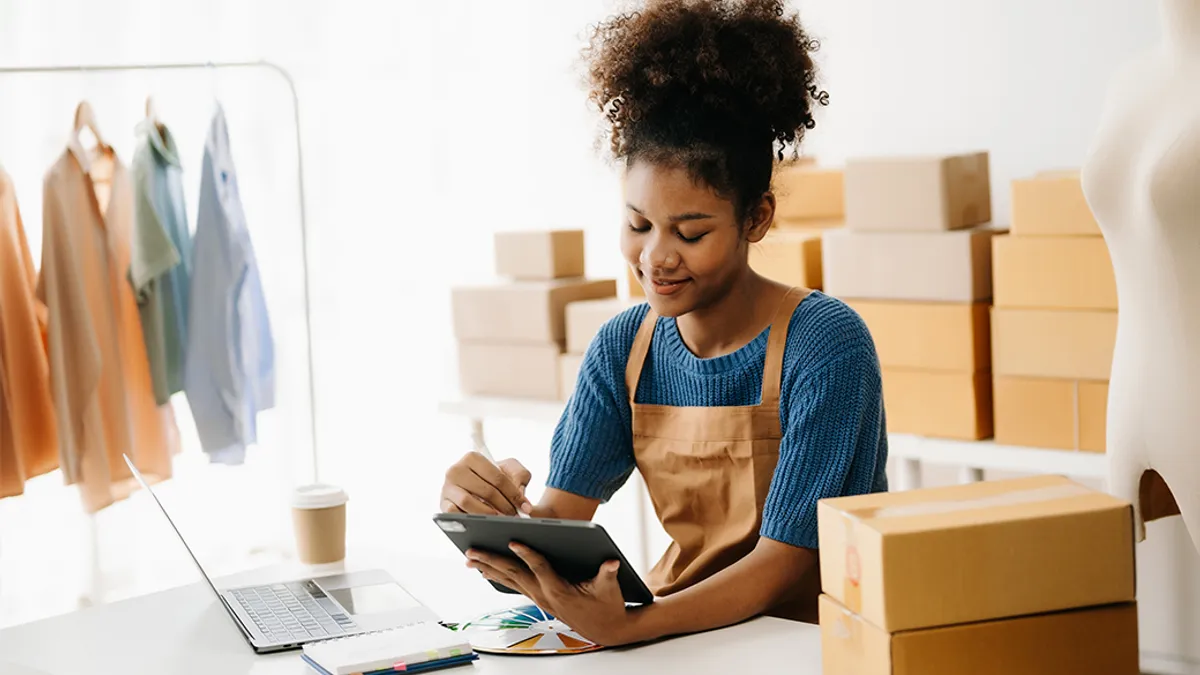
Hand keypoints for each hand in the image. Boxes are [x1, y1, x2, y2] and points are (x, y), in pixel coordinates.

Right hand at [440, 452, 532, 515]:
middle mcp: (456, 469)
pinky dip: (469, 519)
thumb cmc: (493, 477)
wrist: (475, 487)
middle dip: (504, 506)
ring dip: (488, 514)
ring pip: (469, 502)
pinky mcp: (442, 503)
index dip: (514, 494)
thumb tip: (520, 495)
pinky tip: (481, 522)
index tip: (525, 507)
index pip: (498, 478)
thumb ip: (520, 475)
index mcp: (472, 458)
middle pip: (486, 491)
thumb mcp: (509, 469)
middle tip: (515, 516)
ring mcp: (447, 487)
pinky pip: (454, 513)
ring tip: (502, 520)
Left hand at [466, 543, 637, 646]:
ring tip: (470, 559)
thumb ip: (608, 573)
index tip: (513, 541)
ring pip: (509, 580)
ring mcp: (539, 598)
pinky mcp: (538, 598)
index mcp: (559, 590)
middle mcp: (544, 594)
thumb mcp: (610, 588)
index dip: (527, 554)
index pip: (540, 568)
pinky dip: (499, 576)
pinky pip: (514, 585)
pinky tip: (487, 570)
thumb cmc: (607, 607)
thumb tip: (611, 561)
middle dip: (491, 561)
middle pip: (514, 574)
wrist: (606, 629)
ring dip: (488, 568)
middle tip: (472, 551)